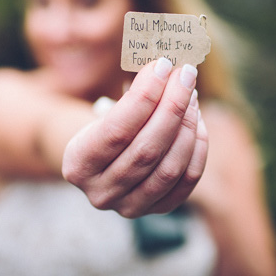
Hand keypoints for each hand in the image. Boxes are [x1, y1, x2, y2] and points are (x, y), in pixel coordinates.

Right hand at [63, 58, 208, 217]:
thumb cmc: (106, 126)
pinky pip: (187, 180)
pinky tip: (197, 121)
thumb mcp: (106, 110)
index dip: (144, 97)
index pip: (116, 130)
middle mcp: (101, 193)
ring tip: (191, 95)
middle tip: (185, 75)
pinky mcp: (158, 210)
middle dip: (171, 107)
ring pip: (170, 167)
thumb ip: (133, 95)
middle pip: (146, 150)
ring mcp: (130, 207)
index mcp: (77, 164)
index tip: (163, 66)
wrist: (104, 162)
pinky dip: (197, 148)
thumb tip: (169, 67)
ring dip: (187, 126)